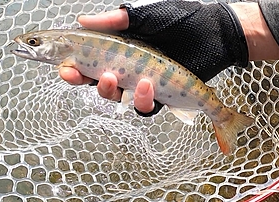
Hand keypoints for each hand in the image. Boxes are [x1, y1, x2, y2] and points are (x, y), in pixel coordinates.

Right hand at [60, 0, 249, 114]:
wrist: (214, 33)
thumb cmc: (180, 19)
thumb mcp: (143, 15)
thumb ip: (113, 20)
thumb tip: (81, 20)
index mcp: (120, 49)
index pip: (90, 62)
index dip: (74, 68)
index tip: (64, 68)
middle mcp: (129, 68)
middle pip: (98, 84)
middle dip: (85, 83)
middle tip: (78, 76)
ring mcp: (144, 84)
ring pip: (118, 99)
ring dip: (111, 92)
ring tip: (114, 78)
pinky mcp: (162, 97)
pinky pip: (146, 108)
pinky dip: (143, 100)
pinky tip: (147, 85)